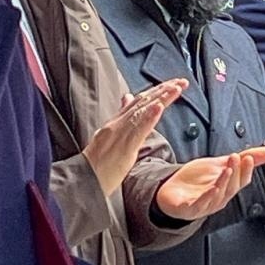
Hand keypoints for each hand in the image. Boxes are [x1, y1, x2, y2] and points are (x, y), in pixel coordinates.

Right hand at [83, 79, 185, 194]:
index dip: (156, 91)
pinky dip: (150, 116)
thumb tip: (126, 99)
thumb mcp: (107, 139)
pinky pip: (139, 130)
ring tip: (176, 88)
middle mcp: (117, 125)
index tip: (172, 84)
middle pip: (143, 102)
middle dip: (164, 90)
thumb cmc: (95, 166)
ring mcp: (119, 134)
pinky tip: (160, 107)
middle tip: (181, 82)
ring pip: (143, 111)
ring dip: (162, 98)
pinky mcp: (123, 147)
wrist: (82, 182)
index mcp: (115, 124)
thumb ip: (119, 120)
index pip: (138, 102)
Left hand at [154, 148, 264, 221]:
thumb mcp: (221, 164)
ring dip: (224, 182)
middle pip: (231, 187)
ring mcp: (205, 205)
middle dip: (235, 172)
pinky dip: (207, 198)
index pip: (242, 180)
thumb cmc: (197, 181)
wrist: (171, 192)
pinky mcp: (188, 208)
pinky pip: (200, 205)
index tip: (249, 157)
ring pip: (218, 195)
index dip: (246, 169)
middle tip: (237, 157)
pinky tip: (212, 188)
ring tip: (227, 169)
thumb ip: (244, 158)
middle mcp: (219, 198)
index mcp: (228, 188)